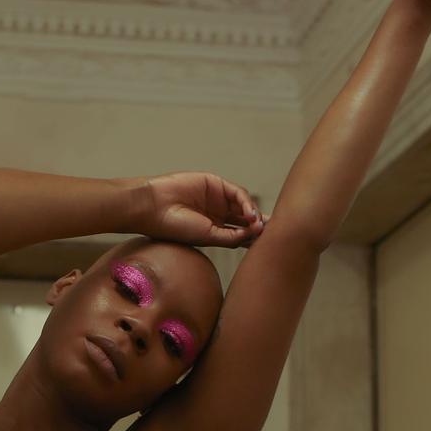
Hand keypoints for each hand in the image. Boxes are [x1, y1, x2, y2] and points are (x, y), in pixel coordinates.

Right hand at [126, 171, 264, 247]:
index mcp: (214, 230)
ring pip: (243, 205)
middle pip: (246, 219)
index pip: (241, 234)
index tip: (269, 246)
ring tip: (259, 225)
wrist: (154, 208)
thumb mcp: (207, 238)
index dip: (255, 238)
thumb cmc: (175, 228)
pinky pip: (236, 193)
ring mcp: (217, 198)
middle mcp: (218, 214)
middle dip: (260, 225)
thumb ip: (231, 237)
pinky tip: (249, 214)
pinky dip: (245, 203)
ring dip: (254, 215)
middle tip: (275, 232)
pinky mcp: (215, 183)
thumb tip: (255, 234)